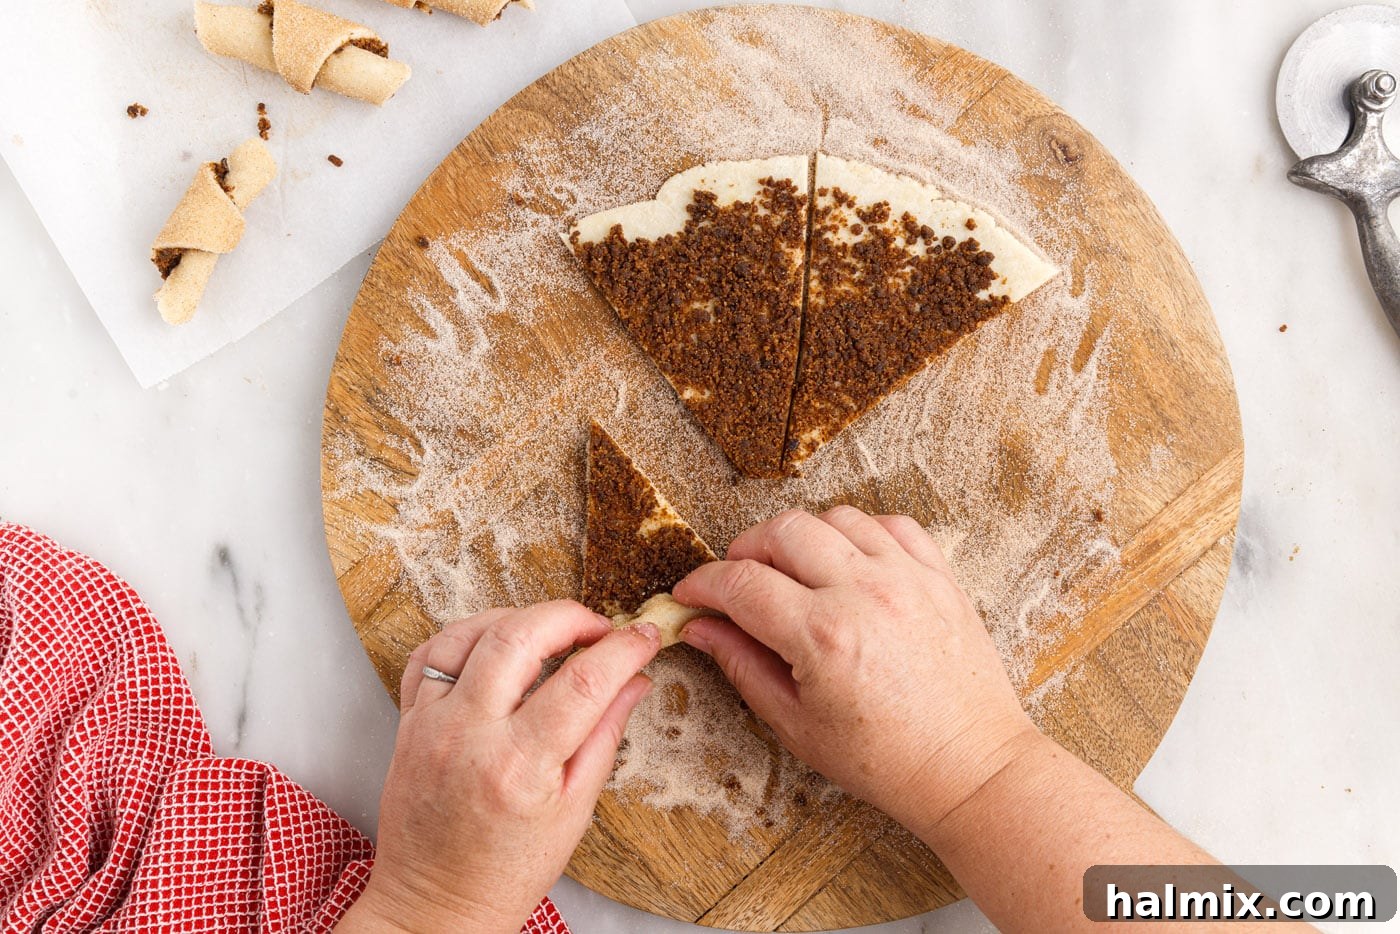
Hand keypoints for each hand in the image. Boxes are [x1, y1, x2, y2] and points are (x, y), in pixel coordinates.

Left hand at [338, 601, 658, 933]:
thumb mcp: (574, 811)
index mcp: (520, 765)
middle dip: (570, 617)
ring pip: (469, 632)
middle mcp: (469, 735)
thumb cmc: (506, 871)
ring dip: (517, 619)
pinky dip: (466, 636)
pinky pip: (429, 654)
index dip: (624, 648)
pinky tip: (494, 647)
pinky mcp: (408, 722)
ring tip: (549, 635)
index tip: (644, 638)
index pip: (584, 681)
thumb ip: (605, 735)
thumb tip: (635, 680)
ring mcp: (431, 724)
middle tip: (598, 630)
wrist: (435, 907)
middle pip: (520, 636)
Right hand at [673, 507, 1036, 835]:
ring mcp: (907, 578)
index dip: (703, 584)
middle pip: (783, 531)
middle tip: (737, 582)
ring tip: (793, 572)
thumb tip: (701, 629)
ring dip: (802, 537)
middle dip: (745, 550)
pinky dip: (860, 534)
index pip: (741, 583)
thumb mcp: (797, 725)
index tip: (691, 595)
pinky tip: (848, 564)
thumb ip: (743, 665)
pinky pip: (890, 524)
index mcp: (823, 635)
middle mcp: (865, 593)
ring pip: (835, 517)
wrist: (969, 768)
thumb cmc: (886, 760)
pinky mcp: (938, 576)